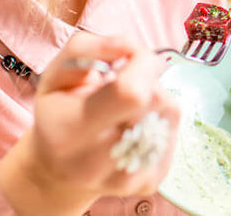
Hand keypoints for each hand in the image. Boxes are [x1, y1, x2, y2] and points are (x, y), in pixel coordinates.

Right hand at [0, 32, 179, 215]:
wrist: (57, 172)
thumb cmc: (57, 113)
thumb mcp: (56, 73)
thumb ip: (88, 48)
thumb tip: (132, 47)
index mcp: (69, 130)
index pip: (130, 93)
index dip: (142, 64)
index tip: (132, 57)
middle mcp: (96, 162)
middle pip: (156, 101)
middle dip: (148, 79)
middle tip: (127, 81)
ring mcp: (125, 179)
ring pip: (170, 115)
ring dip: (155, 98)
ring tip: (127, 106)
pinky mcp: (148, 184)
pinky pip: (174, 133)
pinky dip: (160, 120)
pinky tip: (136, 124)